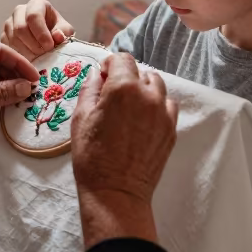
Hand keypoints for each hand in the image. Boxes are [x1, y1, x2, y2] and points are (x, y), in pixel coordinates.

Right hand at [2, 0, 74, 60]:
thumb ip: (63, 32)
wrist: (48, 37)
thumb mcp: (64, 30)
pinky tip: (30, 60)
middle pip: (21, 28)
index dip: (41, 33)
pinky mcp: (4, 36)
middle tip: (44, 55)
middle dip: (34, 45)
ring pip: (13, 39)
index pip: (34, 16)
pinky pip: (8, 47)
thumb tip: (57, 36)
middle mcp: (20, 11)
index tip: (50, 46)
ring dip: (27, 52)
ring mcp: (9, 23)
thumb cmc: (56, 31)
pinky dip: (19, 56)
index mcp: (36, 4)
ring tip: (39, 58)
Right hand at [71, 53, 177, 247]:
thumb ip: (90, 88)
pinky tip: (143, 121)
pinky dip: (157, 106)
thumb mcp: (80, 117)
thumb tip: (99, 74)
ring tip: (129, 109)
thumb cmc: (92, 156)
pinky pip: (168, 106)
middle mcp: (148, 95)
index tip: (103, 78)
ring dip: (143, 90)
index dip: (110, 65)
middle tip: (112, 97)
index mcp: (123, 87)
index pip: (122, 59)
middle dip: (126, 78)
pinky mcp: (171, 129)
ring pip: (157, 86)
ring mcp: (163, 113)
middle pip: (140, 71)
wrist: (115, 192)